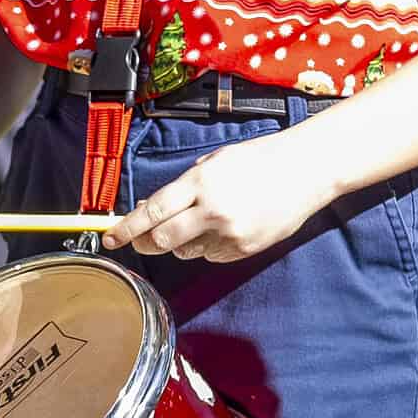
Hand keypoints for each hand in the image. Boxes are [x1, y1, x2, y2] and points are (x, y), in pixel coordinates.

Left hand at [102, 126, 330, 264]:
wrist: (307, 172)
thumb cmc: (259, 161)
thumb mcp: (215, 163)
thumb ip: (182, 187)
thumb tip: (150, 208)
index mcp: (201, 183)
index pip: (153, 212)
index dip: (126, 228)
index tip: (110, 239)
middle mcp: (212, 210)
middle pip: (162, 240)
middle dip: (146, 242)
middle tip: (142, 239)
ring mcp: (230, 233)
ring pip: (185, 250)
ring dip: (181, 241)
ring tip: (203, 219)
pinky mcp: (244, 250)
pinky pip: (211, 256)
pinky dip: (208, 246)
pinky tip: (226, 227)